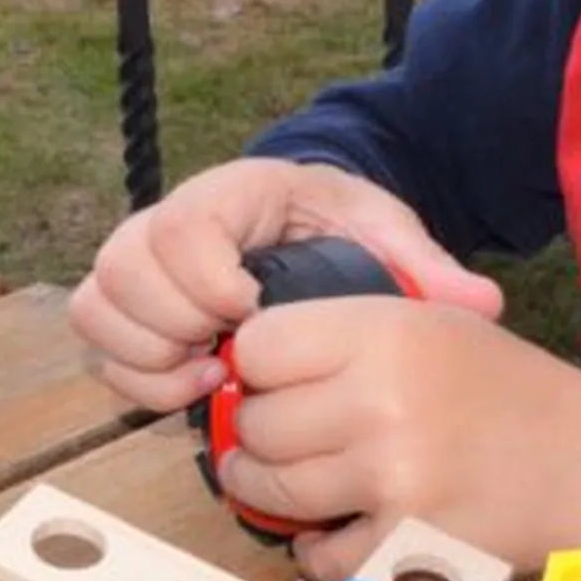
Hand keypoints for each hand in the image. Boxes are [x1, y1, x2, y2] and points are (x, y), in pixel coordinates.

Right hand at [67, 157, 502, 416]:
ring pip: (98, 304)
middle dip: (172, 324)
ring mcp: (141, 263)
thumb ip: (426, 264)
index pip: (183, 224)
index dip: (205, 278)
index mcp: (233, 193)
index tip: (249, 311)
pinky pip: (97, 341)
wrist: (305, 223)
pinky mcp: (128, 303)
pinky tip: (192, 387)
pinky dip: (134, 374)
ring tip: (209, 376)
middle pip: (123, 266)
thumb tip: (482, 302)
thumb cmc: (341, 225)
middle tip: (227, 354)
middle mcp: (171, 221)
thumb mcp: (388, 232)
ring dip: (146, 355)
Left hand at [219, 296, 580, 580]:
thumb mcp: (431, 323)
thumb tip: (243, 357)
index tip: (274, 378)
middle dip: (259, 435)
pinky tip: (340, 528)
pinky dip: (320, 549)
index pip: (259, 347)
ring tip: (289, 480)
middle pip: (257, 424)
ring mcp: (392, 480)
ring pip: (273, 491)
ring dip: (269, 492)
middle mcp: (382, 402)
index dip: (258, 365)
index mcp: (386, 334)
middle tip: (279, 436)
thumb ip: (344, 333)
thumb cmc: (505, 387)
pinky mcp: (406, 547)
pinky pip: (319, 557)